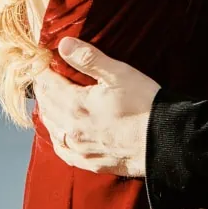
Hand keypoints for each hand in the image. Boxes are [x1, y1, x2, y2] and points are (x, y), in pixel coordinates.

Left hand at [31, 37, 159, 177]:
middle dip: (43, 88)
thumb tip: (63, 45)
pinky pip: (62, 150)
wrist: (165, 143)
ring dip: (47, 111)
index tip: (42, 60)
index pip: (46, 84)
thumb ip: (89, 59)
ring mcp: (79, 149)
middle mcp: (71, 129)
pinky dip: (57, 135)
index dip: (42, 70)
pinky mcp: (89, 163)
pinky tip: (60, 130)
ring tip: (51, 99)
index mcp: (75, 105)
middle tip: (46, 75)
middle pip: (46, 105)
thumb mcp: (119, 74)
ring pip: (51, 128)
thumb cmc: (145, 105)